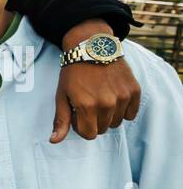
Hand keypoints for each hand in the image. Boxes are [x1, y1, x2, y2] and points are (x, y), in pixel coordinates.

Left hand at [51, 20, 140, 142]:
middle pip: (102, 129)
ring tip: (101, 98)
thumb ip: (61, 120)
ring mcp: (123, 97)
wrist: (93, 47)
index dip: (81, 126)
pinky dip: (123, 110)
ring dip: (108, 116)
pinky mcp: (134, 91)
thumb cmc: (73, 73)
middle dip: (94, 121)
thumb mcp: (62, 96)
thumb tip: (54, 141)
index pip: (89, 134)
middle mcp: (107, 103)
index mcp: (87, 106)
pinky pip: (131, 114)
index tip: (78, 114)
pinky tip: (114, 97)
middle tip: (89, 103)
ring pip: (117, 123)